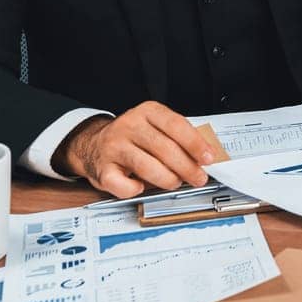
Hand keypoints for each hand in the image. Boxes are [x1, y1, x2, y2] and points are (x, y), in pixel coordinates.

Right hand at [57, 102, 213, 197]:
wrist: (93, 144)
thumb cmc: (133, 137)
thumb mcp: (155, 126)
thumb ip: (178, 137)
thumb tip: (205, 155)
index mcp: (147, 111)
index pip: (176, 125)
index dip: (195, 144)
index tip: (208, 158)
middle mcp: (129, 126)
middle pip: (165, 148)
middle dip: (187, 167)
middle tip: (198, 177)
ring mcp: (113, 147)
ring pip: (147, 167)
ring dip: (168, 179)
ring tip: (176, 182)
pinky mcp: (102, 169)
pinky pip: (123, 185)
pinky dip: (136, 189)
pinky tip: (141, 186)